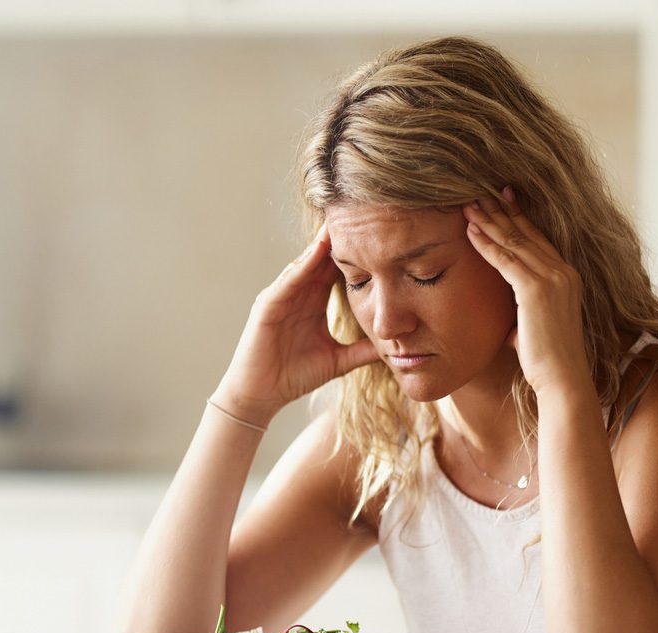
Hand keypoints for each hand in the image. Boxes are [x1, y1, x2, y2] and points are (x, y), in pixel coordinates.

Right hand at [214, 225, 378, 424]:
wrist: (262, 396)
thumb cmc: (294, 377)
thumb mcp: (338, 361)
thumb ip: (363, 351)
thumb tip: (395, 348)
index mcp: (314, 303)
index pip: (338, 271)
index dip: (358, 254)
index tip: (382, 235)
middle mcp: (298, 294)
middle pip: (323, 259)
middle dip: (342, 238)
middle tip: (365, 212)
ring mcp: (281, 296)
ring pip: (306, 263)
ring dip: (323, 242)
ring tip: (344, 220)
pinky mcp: (267, 304)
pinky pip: (288, 280)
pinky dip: (303, 265)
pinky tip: (317, 250)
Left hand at [462, 188, 589, 396]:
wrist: (562, 379)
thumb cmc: (547, 361)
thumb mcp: (536, 328)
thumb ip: (525, 315)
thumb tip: (510, 326)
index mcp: (567, 277)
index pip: (538, 238)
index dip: (518, 217)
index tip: (501, 198)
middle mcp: (564, 272)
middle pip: (525, 233)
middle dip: (500, 210)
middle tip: (479, 190)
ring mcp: (553, 279)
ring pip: (514, 241)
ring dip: (489, 220)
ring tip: (468, 203)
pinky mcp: (536, 291)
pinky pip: (505, 260)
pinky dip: (486, 244)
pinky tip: (470, 230)